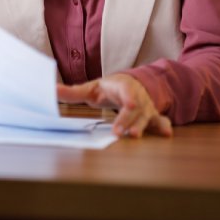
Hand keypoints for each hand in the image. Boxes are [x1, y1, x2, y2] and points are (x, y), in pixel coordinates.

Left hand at [57, 74, 172, 137]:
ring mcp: (146, 107)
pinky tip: (167, 134)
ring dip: (142, 126)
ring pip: (146, 117)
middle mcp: (137, 96)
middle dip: (128, 120)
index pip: (127, 91)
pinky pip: (160, 121)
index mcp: (122, 86)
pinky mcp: (151, 116)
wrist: (130, 84)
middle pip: (134, 109)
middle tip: (120, 132)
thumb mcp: (91, 88)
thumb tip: (52, 90)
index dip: (129, 99)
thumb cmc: (108, 88)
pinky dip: (164, 126)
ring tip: (135, 135)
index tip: (130, 106)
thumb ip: (73, 92)